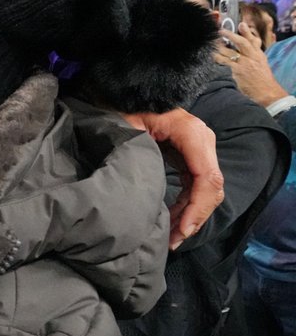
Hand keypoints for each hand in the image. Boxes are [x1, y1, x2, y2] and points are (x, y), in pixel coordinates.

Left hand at [121, 108, 223, 249]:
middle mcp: (201, 140)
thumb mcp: (127, 128)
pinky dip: (187, 206)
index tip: (182, 230)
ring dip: (192, 216)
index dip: (197, 208)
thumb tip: (145, 190)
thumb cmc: (124, 107)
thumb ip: (139, 154)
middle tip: (174, 241)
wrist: (128, 93)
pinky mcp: (191, 157)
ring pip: (206, 190)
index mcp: (190, 132)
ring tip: (172, 238)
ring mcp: (199, 149)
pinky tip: (173, 222)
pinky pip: (196, 186)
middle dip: (195, 217)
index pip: (206, 177)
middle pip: (211, 187)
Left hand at [214, 23, 287, 106]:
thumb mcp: (262, 63)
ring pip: (229, 52)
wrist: (266, 93)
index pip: (253, 40)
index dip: (246, 32)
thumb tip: (253, 41)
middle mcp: (251, 58)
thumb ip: (256, 52)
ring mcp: (243, 65)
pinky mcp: (236, 72)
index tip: (241, 24)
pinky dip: (217, 59)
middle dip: (230, 35)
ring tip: (211, 43)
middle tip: (221, 31)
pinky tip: (210, 56)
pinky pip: (224, 63)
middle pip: (241, 43)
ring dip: (219, 47)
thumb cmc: (263, 80)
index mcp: (258, 55)